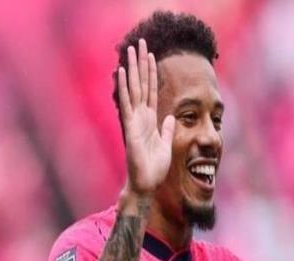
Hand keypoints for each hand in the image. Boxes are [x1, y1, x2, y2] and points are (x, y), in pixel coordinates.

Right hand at [118, 39, 174, 195]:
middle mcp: (141, 118)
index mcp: (150, 121)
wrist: (146, 184)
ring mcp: (134, 122)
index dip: (152, 74)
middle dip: (141, 64)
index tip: (152, 55)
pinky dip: (125, 89)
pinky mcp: (130, 129)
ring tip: (130, 50)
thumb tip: (170, 116)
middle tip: (140, 42)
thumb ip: (166, 129)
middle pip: (142, 85)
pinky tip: (123, 73)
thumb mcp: (166, 145)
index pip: (152, 92)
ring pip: (133, 90)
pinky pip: (127, 105)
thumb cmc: (154, 168)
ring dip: (132, 69)